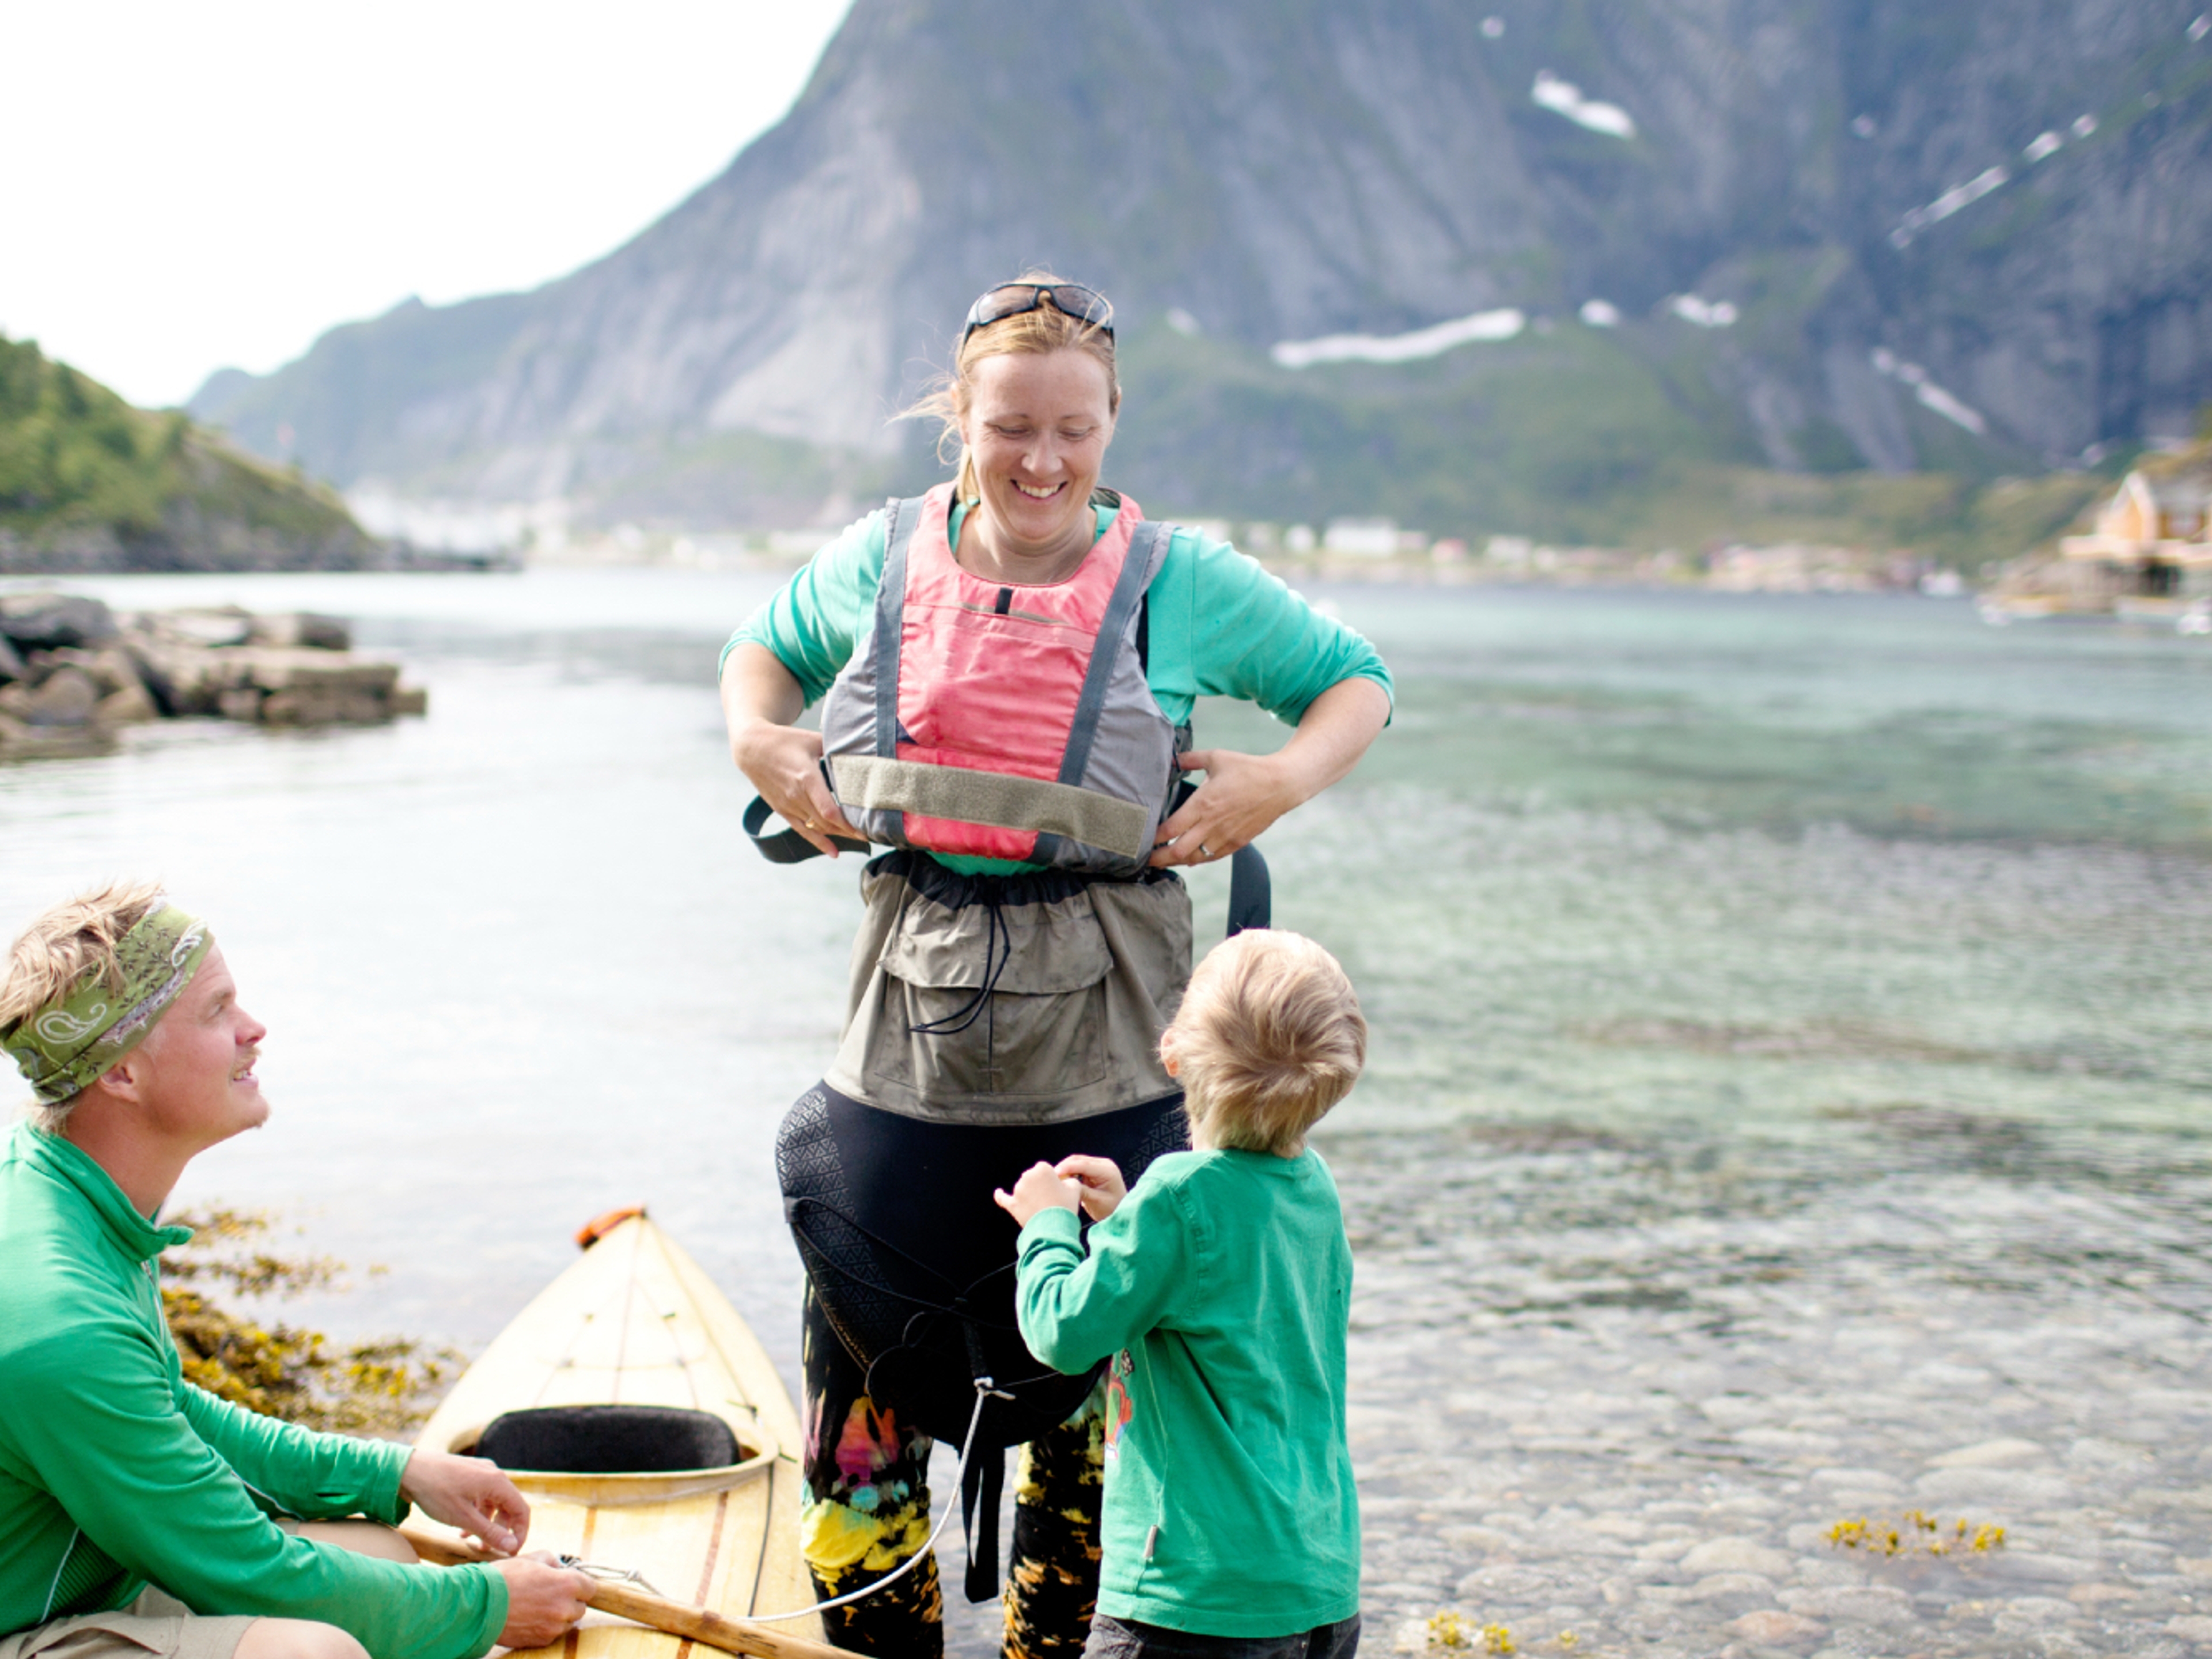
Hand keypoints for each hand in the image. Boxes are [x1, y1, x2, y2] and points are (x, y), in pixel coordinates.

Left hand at [400, 1449, 528, 1555]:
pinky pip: (481, 1496)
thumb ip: (489, 1532)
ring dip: (486, 1523)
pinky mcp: (468, 1474)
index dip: (520, 1532)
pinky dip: (476, 1513)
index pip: (521, 1510)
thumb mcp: (463, 1518)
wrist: (408, 1470)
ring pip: (493, 1502)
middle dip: (501, 1529)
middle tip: (489, 1549)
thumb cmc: (435, 1492)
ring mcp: (480, 1472)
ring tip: (471, 1540)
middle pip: (508, 1506)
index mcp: (497, 1481)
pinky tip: (462, 1527)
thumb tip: (512, 1546)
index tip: (511, 1551)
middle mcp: (493, 1473)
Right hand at [489, 1555, 595, 1648]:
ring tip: (538, 1606)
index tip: (570, 1582)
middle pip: (581, 1607)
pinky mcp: (542, 1640)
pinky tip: (530, 1617)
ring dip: (559, 1615)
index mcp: (568, 1584)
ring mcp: (554, 1627)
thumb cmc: (506, 1577)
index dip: (580, 1584)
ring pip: (568, 1622)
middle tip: (551, 1594)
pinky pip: (553, 1633)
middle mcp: (565, 1608)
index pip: (591, 1587)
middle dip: (570, 1600)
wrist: (480, 1605)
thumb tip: (560, 1567)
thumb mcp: (533, 1558)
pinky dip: (546, 1626)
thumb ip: (553, 1561)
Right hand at [730, 719, 857, 858]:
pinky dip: (819, 842)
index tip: (865, 830)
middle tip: (869, 834)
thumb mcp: (812, 740)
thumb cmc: (784, 741)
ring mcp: (788, 805)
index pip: (829, 811)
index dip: (848, 824)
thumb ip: (836, 749)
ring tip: (857, 839)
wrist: (752, 748)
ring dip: (837, 835)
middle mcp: (797, 796)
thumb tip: (859, 753)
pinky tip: (833, 852)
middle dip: (849, 831)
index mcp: (807, 778)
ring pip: (817, 828)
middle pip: (826, 823)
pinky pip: (802, 830)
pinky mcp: (782, 810)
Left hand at [994, 1161, 1081, 1226]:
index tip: (1057, 1188)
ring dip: (1029, 1195)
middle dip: (1039, 1186)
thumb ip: (1070, 1181)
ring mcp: (1018, 1191)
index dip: (1051, 1179)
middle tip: (1051, 1199)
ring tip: (1042, 1207)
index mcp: (1042, 1169)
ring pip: (1023, 1189)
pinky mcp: (1012, 1205)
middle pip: (1033, 1177)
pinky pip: (1003, 1198)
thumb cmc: (1064, 1208)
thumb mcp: (1075, 1190)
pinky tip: (998, 1192)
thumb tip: (1067, 1181)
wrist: (1054, 1229)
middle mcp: (1027, 1177)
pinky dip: (1000, 1196)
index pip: (1045, 1169)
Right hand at [1054, 1155, 1126, 1220]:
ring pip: (1076, 1162)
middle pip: (1079, 1160)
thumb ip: (1082, 1191)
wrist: (1121, 1212)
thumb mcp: (1096, 1202)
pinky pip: (1078, 1168)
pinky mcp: (1093, 1170)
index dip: (1068, 1167)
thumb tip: (1066, 1184)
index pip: (1084, 1164)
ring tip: (1055, 1179)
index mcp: (1108, 1170)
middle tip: (1051, 1177)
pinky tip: (1062, 1180)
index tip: (1055, 1173)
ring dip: (1065, 1169)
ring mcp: (1099, 1166)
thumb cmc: (1112, 1209)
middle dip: (1064, 1167)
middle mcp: (1104, 1164)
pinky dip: (1069, 1172)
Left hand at [1149, 749, 1297, 867]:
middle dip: (1159, 858)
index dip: (1153, 839)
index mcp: (1203, 803)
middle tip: (1145, 860)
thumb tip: (1174, 758)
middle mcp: (1212, 824)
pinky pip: (1212, 857)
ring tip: (1163, 861)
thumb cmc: (1248, 769)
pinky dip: (1198, 860)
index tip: (1142, 840)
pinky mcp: (1237, 842)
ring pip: (1194, 858)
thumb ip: (1191, 759)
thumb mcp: (1217, 757)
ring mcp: (1225, 836)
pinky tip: (1189, 859)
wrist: (1281, 785)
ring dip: (1177, 862)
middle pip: (1178, 851)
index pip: (1170, 829)